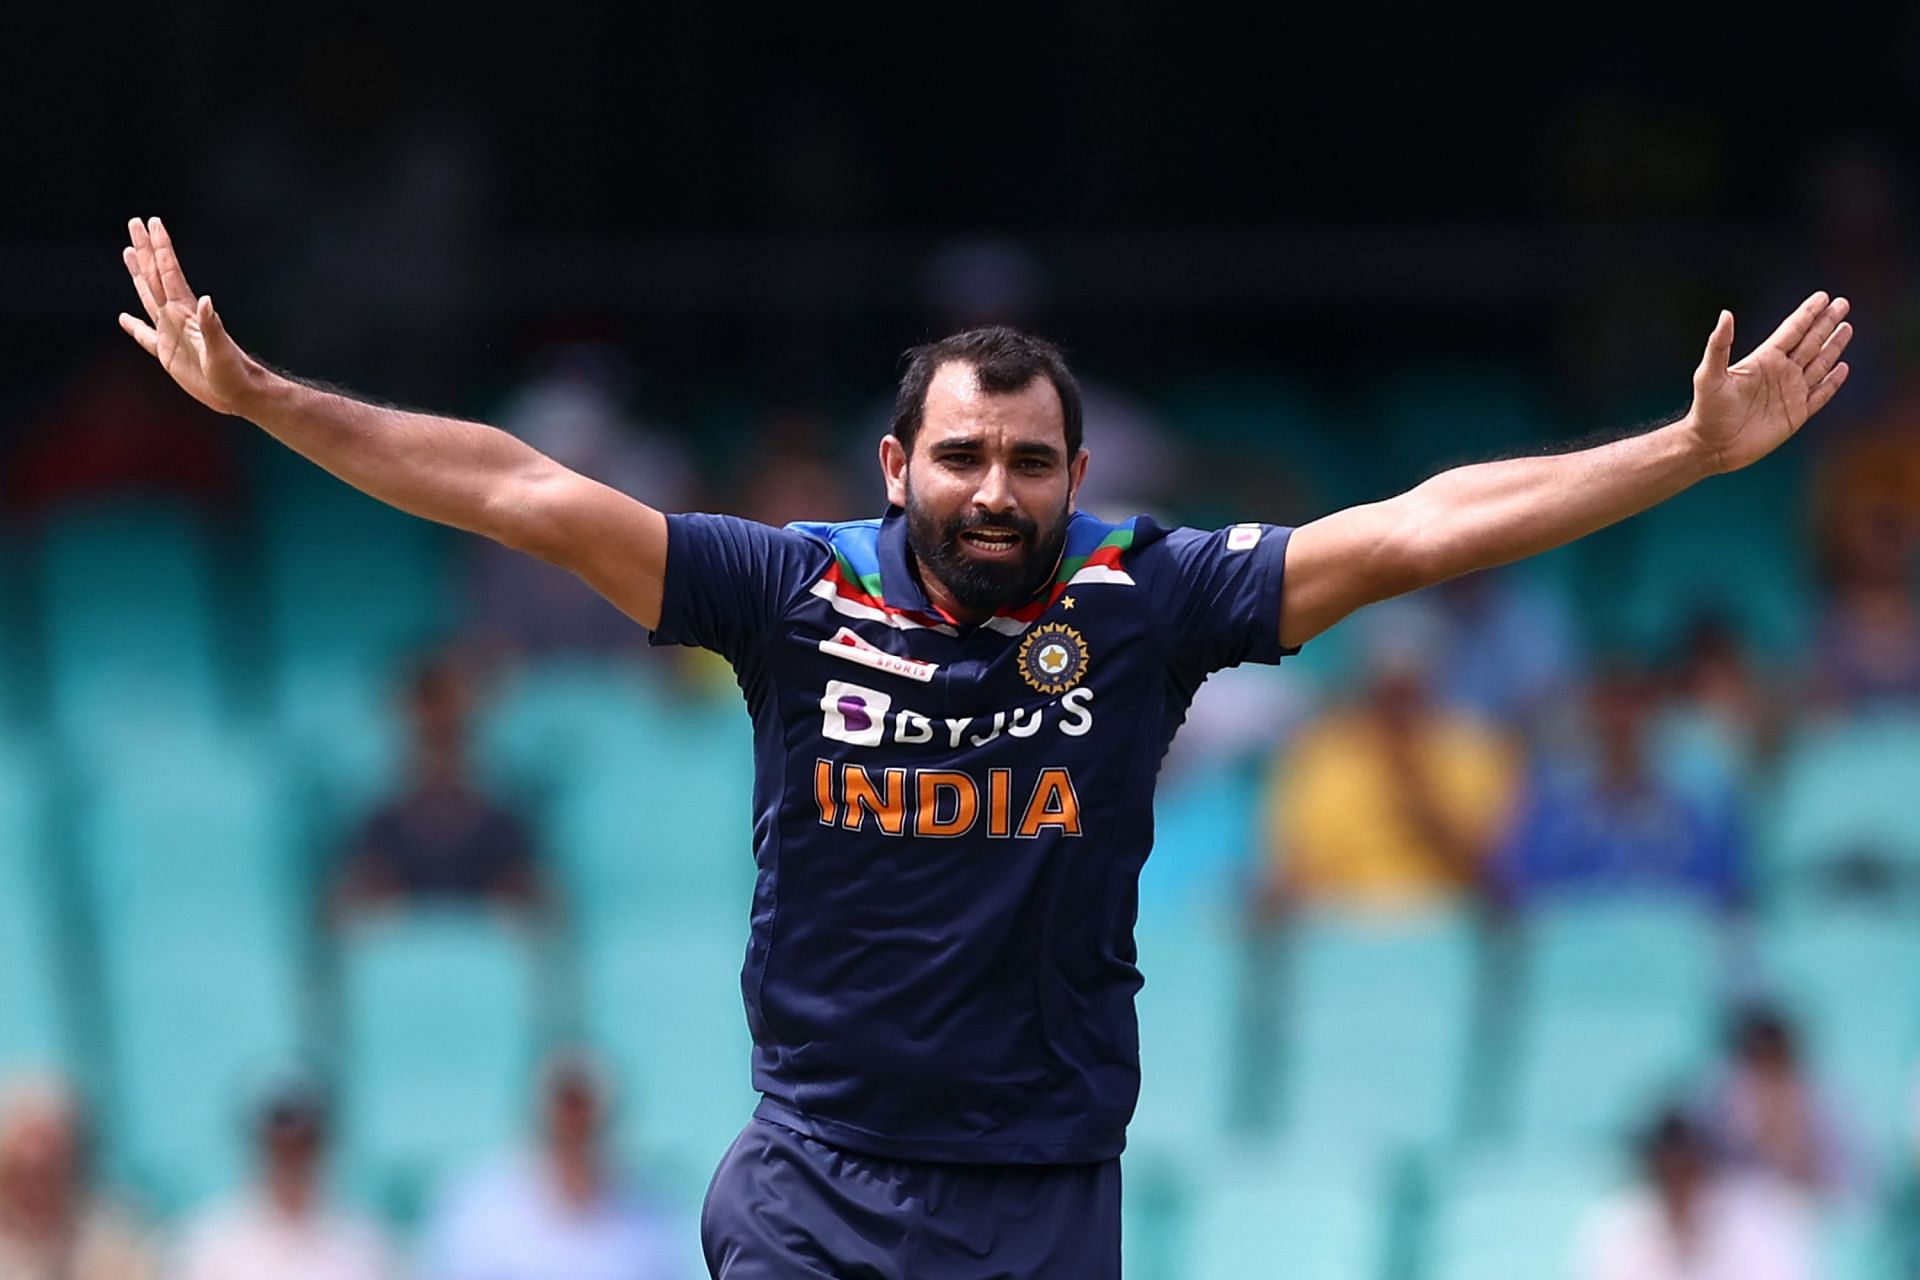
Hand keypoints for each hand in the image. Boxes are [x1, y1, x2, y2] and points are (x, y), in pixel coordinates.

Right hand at [118, 217, 261, 415]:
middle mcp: (176, 316)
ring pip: (148, 296)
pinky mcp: (167, 353)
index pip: (169, 272)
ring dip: (138, 274)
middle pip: (155, 275)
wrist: (239, 394)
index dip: (160, 248)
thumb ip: (212, 326)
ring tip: (129, 252)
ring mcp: (171, 332)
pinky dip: (133, 326)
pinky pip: (145, 335)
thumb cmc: (234, 373)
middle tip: (135, 222)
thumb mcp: (221, 350)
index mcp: (186, 312)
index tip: (152, 223)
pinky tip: (123, 318)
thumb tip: (206, 301)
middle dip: (145, 248)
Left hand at [1684, 291, 1851, 475]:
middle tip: (1842, 303)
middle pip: (1810, 342)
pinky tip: (1842, 368)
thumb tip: (1725, 314)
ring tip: (1847, 328)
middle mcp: (1779, 372)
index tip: (1823, 296)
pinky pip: (1820, 394)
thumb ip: (1719, 346)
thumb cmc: (1706, 410)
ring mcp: (1790, 392)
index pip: (1792, 330)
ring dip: (1833, 346)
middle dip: (1826, 323)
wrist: (1711, 446)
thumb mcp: (1708, 375)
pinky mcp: (1796, 414)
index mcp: (1763, 360)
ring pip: (1819, 364)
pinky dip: (1833, 382)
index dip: (1808, 314)